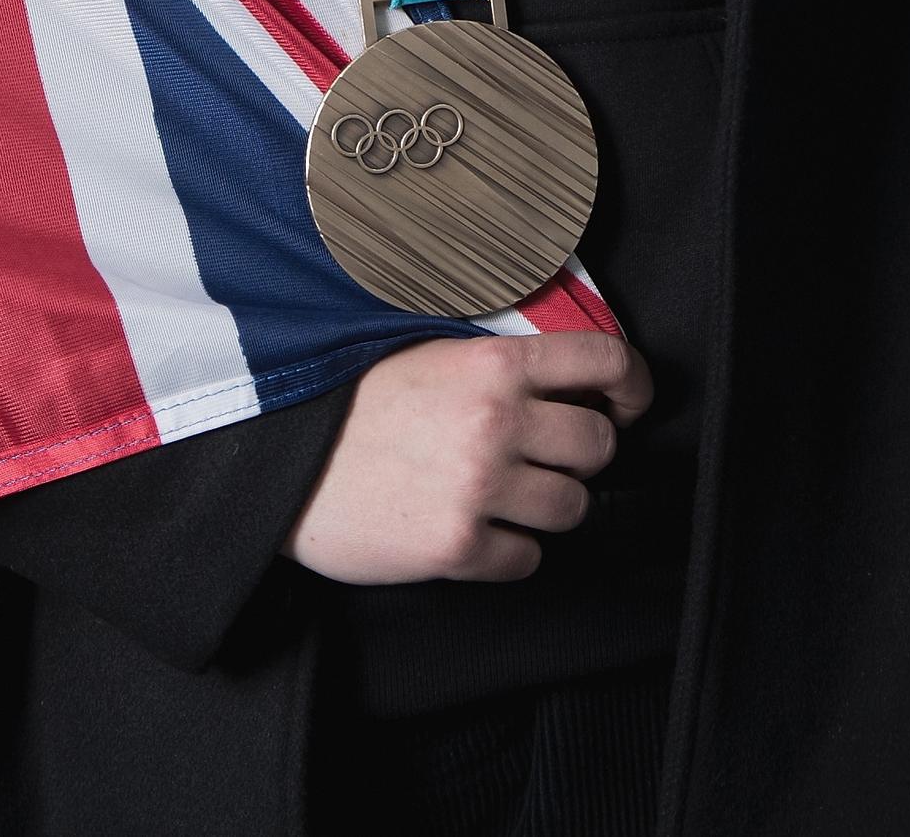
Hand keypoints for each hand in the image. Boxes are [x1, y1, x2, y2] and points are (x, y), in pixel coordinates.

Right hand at [286, 333, 648, 583]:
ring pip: (572, 507)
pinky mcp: (455, 545)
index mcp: (494, 364)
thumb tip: (568, 378)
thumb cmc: (351, 402)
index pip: (605, 361)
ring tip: (508, 496)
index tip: (627, 404)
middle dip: (583, 454)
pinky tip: (478, 532)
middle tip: (549, 458)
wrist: (279, 460)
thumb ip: (499, 362)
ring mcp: (478, 486)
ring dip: (550, 505)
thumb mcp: (430, 350)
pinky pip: (526, 559)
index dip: (631, 385)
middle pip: (599, 445)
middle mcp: (496, 421)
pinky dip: (511, 551)